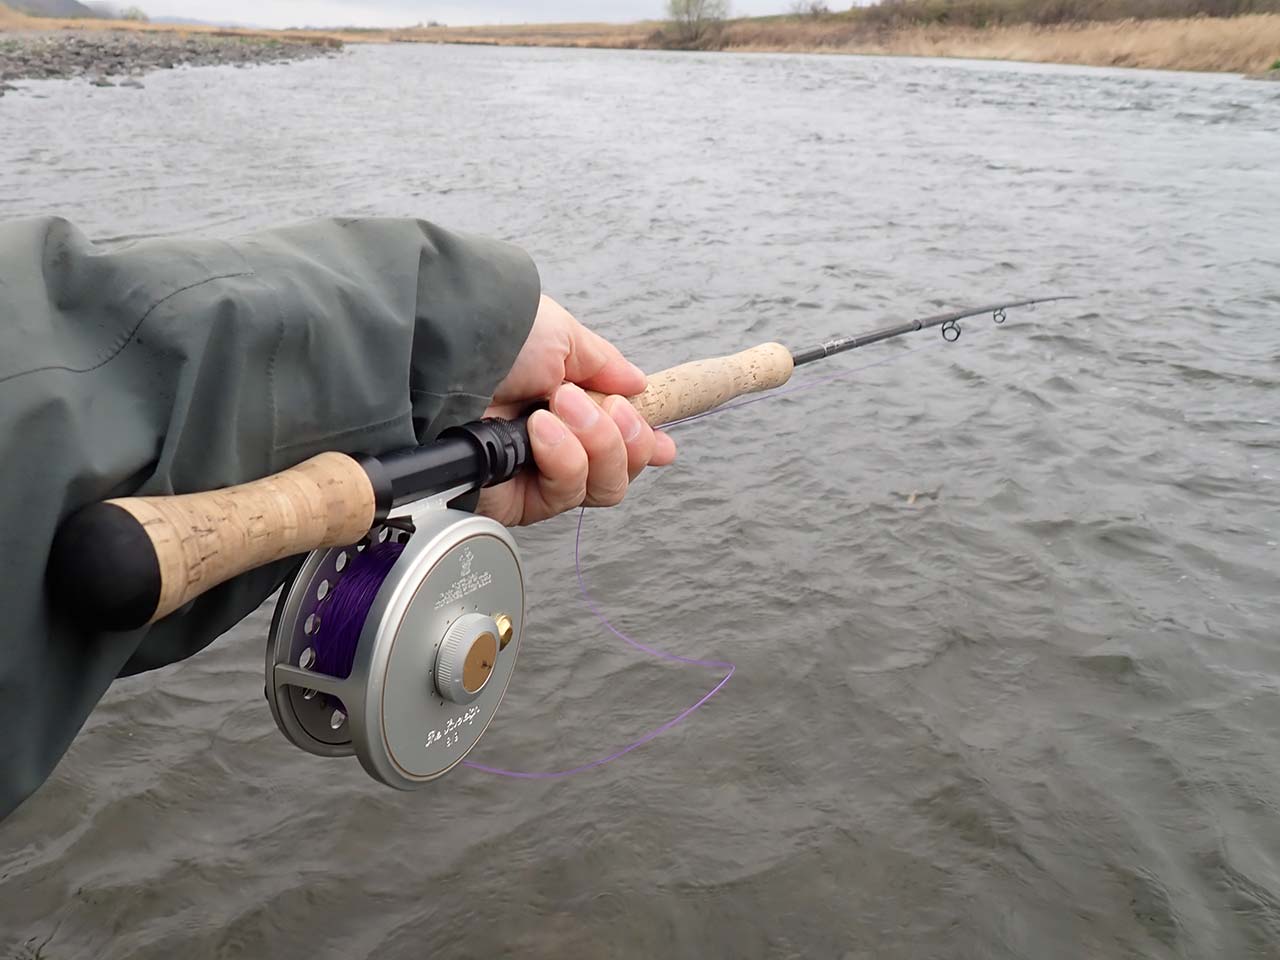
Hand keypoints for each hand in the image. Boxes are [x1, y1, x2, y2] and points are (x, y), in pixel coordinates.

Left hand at [476, 295, 676, 525]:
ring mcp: (534, 474)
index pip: (617, 437)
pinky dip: (564, 459)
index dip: (643, 442)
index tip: (663, 442)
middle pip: (618, 471)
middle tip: (608, 410)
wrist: (440, 356)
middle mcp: (553, 443)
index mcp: (566, 403)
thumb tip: (639, 384)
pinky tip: (541, 430)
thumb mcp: (561, 336)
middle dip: (627, 439)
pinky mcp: (514, 501)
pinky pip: (564, 495)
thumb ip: (604, 365)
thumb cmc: (492, 336)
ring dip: (596, 444)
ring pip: (601, 487)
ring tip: (560, 409)